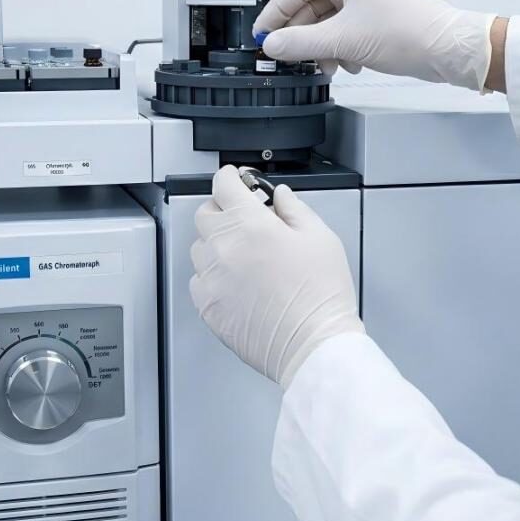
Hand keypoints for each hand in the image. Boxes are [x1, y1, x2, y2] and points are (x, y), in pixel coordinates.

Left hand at [190, 166, 363, 386]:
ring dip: (216, 243)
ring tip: (244, 254)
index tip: (237, 179)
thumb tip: (279, 197)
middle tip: (244, 217)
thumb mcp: (320, 237)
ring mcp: (212, 279)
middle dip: (222, 209)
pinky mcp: (208, 307)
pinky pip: (199, 280)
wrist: (313, 343)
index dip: (231, 177)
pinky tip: (237, 281)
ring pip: (199, 248)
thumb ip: (294, 209)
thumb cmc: (320, 296)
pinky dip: (212, 275)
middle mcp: (223, 248)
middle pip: (205, 213)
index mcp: (250, 225)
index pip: (223, 185)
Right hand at [254, 0, 498, 90]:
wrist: (448, 51)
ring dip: (324, 47)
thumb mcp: (343, 40)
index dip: (276, 12)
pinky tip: (348, 64)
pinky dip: (342, 49)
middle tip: (290, 56)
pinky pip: (348, 31)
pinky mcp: (381, 17)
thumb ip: (301, 43)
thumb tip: (274, 45)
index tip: (263, 34)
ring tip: (327, 65)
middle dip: (304, 36)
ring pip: (330, 22)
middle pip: (313, 6)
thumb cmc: (409, 32)